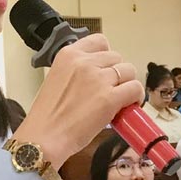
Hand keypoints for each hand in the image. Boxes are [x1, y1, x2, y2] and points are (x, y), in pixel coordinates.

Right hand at [13, 34, 141, 165]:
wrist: (44, 138)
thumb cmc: (47, 116)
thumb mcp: (56, 79)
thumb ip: (77, 71)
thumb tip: (100, 76)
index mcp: (68, 54)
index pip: (99, 41)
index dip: (107, 56)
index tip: (105, 70)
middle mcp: (84, 62)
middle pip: (117, 58)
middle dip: (117, 74)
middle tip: (110, 90)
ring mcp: (98, 79)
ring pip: (129, 71)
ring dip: (127, 85)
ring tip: (120, 100)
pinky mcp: (110, 98)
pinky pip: (135, 88)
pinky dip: (136, 97)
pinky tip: (129, 106)